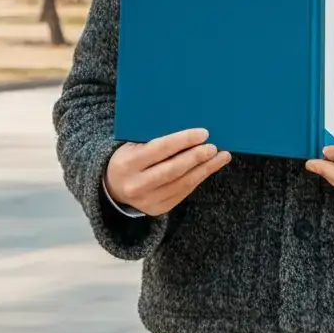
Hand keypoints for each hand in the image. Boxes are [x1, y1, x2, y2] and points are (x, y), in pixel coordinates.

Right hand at [105, 128, 230, 215]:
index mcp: (128, 163)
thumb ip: (154, 136)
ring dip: (204, 169)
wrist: (112, 186)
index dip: (183, 140)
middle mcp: (136, 185)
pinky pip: (183, 193)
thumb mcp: (133, 143)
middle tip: (214, 147)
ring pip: (181, 184)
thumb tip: (189, 123)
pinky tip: (209, 168)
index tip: (203, 133)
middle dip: (196, 157)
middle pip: (172, 170)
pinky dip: (198, 179)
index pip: (160, 149)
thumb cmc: (129, 156)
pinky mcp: (158, 209)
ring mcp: (147, 200)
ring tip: (221, 156)